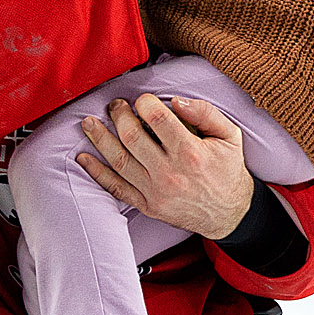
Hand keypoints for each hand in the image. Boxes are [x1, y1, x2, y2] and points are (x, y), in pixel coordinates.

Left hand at [77, 92, 253, 237]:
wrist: (229, 215)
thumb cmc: (228, 171)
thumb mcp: (229, 136)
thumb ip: (205, 113)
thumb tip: (175, 100)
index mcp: (190, 153)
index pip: (158, 119)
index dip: (145, 103)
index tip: (143, 99)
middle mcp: (169, 173)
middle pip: (132, 137)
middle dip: (119, 115)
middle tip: (116, 105)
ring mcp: (155, 191)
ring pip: (119, 160)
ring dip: (99, 138)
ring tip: (88, 122)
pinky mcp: (146, 205)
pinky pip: (116, 187)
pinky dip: (97, 172)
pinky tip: (84, 157)